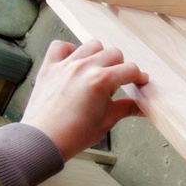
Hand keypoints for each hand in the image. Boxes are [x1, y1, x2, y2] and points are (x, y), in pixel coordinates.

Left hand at [21, 40, 148, 160]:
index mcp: (102, 80)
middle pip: (114, 53)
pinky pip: (61, 46)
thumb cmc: (75, 134)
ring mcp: (66, 64)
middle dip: (121, 66)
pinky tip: (75, 62)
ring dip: (99, 55)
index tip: (140, 81)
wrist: (44, 140)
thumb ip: (126, 108)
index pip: (130, 70)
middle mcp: (85, 67)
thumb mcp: (107, 120)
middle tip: (119, 80)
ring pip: (92, 45)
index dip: (139, 77)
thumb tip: (142, 108)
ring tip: (98, 69)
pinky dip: (70, 50)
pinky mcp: (50, 67)